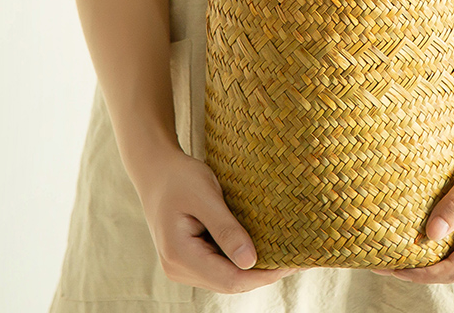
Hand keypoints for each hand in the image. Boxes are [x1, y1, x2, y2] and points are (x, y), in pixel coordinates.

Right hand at [133, 145, 304, 292]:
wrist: (156, 170)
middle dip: (264, 274)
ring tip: (287, 255)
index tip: (292, 262)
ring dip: (255, 269)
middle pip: (230, 283)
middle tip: (298, 259)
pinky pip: (221, 267)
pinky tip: (264, 248)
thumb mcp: (205, 196)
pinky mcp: (191, 259)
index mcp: (179, 255)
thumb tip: (250, 261)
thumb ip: (226, 228)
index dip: (263, 275)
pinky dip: (242, 260)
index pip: (230, 279)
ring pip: (227, 278)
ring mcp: (183, 266)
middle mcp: (178, 268)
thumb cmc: (179, 177)